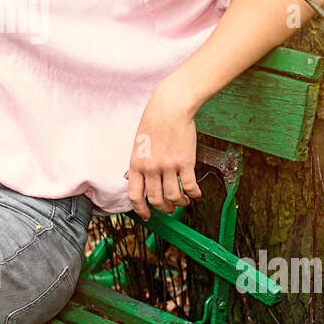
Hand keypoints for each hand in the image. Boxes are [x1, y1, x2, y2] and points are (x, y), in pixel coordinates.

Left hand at [125, 81, 201, 220]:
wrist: (170, 108)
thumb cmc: (153, 123)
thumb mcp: (137, 144)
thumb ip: (135, 164)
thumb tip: (127, 178)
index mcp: (136, 164)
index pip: (134, 195)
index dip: (140, 209)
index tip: (147, 216)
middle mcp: (151, 168)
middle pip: (155, 200)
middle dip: (164, 209)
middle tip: (170, 209)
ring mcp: (168, 166)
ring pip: (173, 197)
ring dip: (180, 203)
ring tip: (184, 201)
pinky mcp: (185, 162)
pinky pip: (189, 186)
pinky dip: (194, 194)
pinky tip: (196, 194)